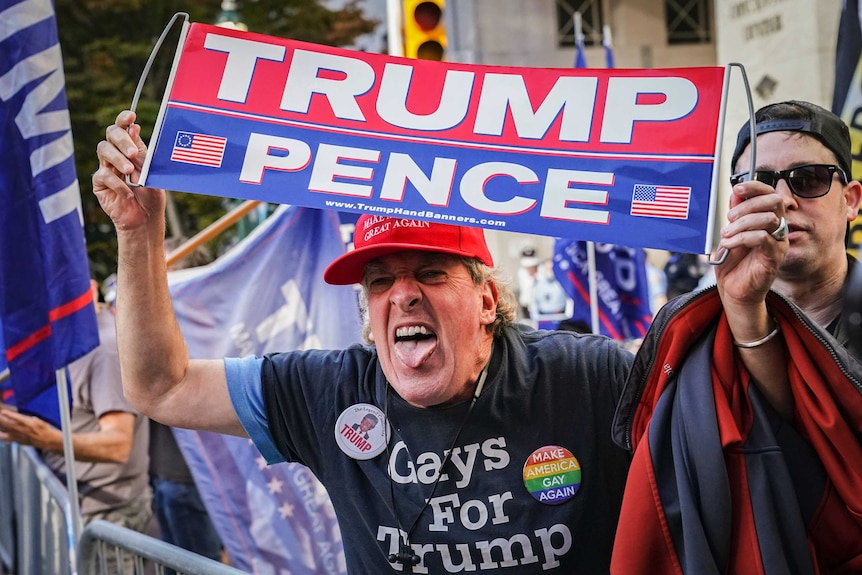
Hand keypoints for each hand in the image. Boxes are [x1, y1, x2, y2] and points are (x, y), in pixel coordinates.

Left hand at [0, 408, 59, 451]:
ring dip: (1, 428)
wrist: (48, 441)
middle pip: (9, 425)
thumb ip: (30, 419)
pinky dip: (3, 436)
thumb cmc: (45, 430)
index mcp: (29, 424)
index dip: (10, 415)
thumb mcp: (40, 421)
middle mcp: (23, 430)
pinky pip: (8, 439)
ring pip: (6, 432)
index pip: (17, 418)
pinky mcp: (18, 441)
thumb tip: (23, 416)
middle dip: (2, 420)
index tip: (3, 411)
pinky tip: (1, 434)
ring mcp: (19, 437)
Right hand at [92, 110, 165, 231]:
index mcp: (132, 149)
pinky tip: (129, 192)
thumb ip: (143, 154)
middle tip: (133, 154)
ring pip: (103, 150)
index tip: (131, 116)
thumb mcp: (153, 174)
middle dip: (122, 140)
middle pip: (110, 135)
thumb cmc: (152, 196)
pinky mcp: (99, 183)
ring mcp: (107, 168)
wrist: (146, 220)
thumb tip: (135, 129)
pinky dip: (117, 183)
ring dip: (118, 159)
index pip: (123, 128)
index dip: (124, 119)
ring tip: (130, 172)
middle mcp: (117, 155)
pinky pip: (103, 175)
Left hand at [714, 179, 787, 306]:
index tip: (737, 189)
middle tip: (729, 218)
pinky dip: (741, 238)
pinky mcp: (774, 257)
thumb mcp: (729, 233)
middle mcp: (778, 228)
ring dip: (741, 224)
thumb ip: (735, 215)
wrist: (733, 290)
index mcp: (768, 219)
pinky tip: (729, 244)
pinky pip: (762, 238)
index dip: (755, 187)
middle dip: (748, 205)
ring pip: (768, 219)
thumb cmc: (732, 263)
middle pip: (773, 202)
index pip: (770, 194)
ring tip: (726, 235)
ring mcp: (778, 242)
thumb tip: (736, 193)